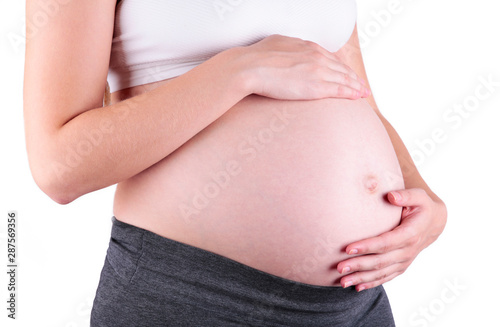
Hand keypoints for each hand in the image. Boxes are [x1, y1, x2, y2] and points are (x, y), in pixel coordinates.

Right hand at [238, 34, 370, 99]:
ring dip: (356, 86)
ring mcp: (318, 71)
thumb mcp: (275, 44)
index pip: (330, 57)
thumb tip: (287, 49)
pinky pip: (340, 90)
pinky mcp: (317, 86)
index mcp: (307, 46)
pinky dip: (352, 93)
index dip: (340, 66)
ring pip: (344, 78)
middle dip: (353, 77)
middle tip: (361, 84)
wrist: (250, 67)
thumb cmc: (256, 57)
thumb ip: (287, 47)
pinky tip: (358, 96)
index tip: (346, 72)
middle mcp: (317, 56)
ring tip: (363, 92)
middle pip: (341, 68)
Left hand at [336, 188, 446, 290]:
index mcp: (410, 233)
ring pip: (381, 273)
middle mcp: (408, 251)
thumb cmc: (421, 206)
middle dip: (358, 265)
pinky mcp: (401, 266)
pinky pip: (386, 277)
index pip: (386, 242)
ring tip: (342, 282)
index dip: (367, 247)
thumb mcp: (419, 196)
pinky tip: (357, 287)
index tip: (348, 248)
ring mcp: (404, 261)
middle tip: (339, 268)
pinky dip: (371, 283)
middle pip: (380, 261)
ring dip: (361, 278)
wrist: (433, 223)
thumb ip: (405, 195)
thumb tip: (391, 195)